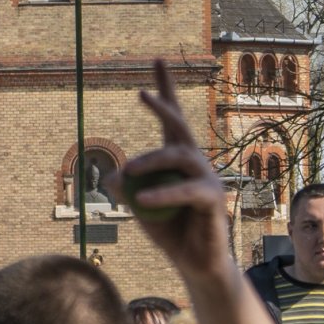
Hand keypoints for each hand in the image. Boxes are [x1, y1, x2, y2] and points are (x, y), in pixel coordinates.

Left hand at [111, 60, 238, 288]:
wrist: (194, 263)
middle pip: (179, 125)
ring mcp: (206, 177)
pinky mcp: (212, 199)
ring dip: (150, 160)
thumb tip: (111, 176)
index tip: (158, 60)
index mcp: (177, 158)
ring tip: (127, 171)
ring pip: (178, 156)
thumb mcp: (139, 209)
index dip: (165, 89)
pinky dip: (162, 194)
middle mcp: (194, 161)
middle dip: (163, 105)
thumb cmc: (168, 232)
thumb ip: (127, 190)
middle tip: (141, 93)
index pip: (172, 117)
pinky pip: (186, 190)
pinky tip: (143, 201)